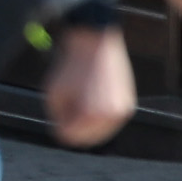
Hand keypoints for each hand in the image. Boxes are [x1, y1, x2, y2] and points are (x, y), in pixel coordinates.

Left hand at [43, 22, 136, 148]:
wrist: (96, 41)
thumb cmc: (72, 66)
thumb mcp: (52, 92)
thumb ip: (57, 116)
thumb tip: (62, 130)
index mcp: (91, 115)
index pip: (70, 136)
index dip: (59, 127)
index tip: (55, 115)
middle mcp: (111, 117)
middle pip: (88, 138)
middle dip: (75, 128)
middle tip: (67, 110)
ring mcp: (122, 111)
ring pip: (101, 132)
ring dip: (88, 124)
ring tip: (79, 101)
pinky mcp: (128, 105)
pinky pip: (110, 121)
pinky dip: (99, 116)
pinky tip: (91, 101)